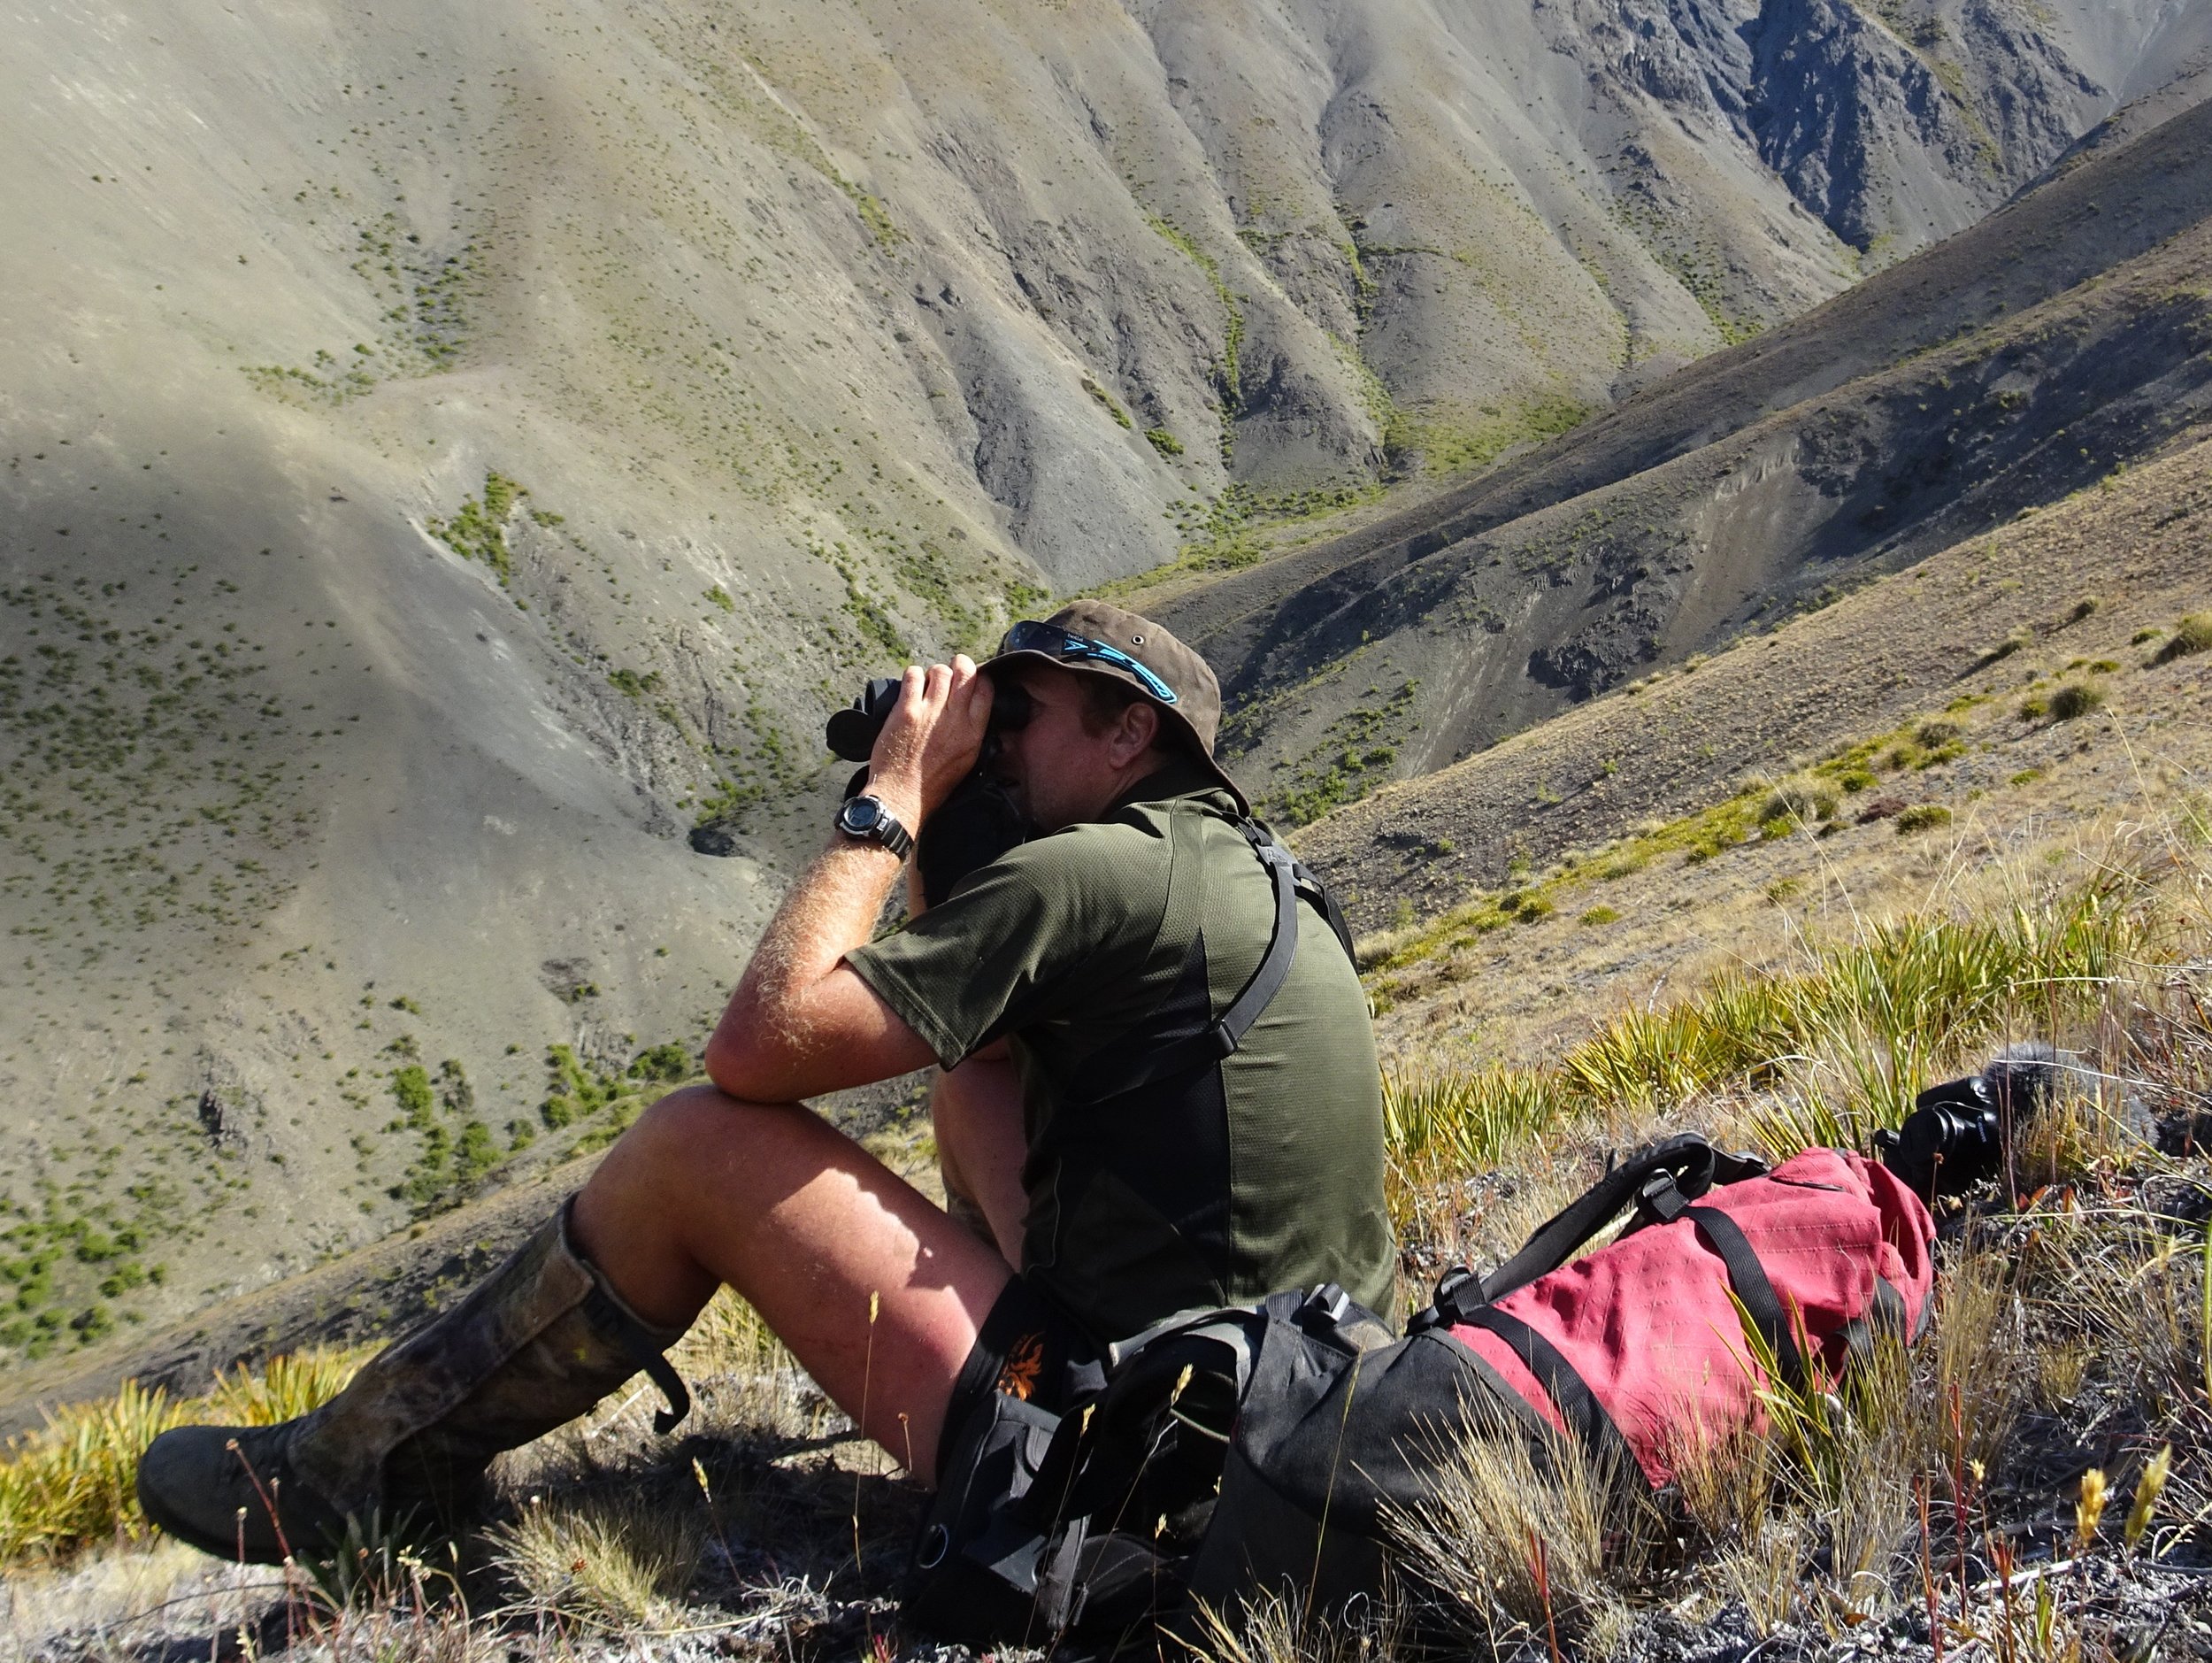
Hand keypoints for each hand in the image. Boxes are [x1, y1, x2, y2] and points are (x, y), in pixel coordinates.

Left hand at [866, 656, 992, 829]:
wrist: (902, 796)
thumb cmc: (933, 784)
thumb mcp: (967, 762)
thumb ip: (972, 733)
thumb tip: (972, 711)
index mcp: (973, 733)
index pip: (986, 689)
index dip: (979, 678)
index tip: (970, 681)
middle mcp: (955, 719)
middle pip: (966, 672)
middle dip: (960, 665)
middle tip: (952, 670)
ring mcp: (930, 712)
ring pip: (940, 671)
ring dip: (934, 673)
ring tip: (928, 683)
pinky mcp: (906, 711)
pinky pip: (913, 676)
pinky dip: (912, 676)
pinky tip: (911, 686)